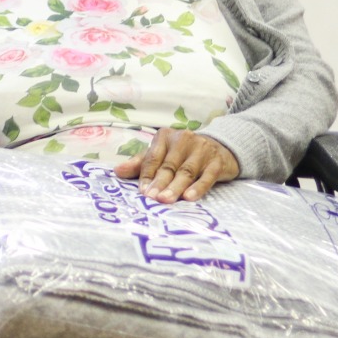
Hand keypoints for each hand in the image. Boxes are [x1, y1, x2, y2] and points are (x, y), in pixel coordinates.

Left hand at [116, 127, 237, 202]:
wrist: (220, 149)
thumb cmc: (183, 154)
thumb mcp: (161, 155)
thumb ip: (140, 163)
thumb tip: (117, 171)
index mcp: (165, 136)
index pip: (153, 158)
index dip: (146, 175)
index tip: (142, 192)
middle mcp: (183, 139)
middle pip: (168, 166)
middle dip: (159, 183)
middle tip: (152, 198)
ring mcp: (202, 150)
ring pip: (186, 171)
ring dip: (175, 187)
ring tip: (166, 200)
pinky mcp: (216, 162)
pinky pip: (207, 176)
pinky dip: (198, 187)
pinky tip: (189, 197)